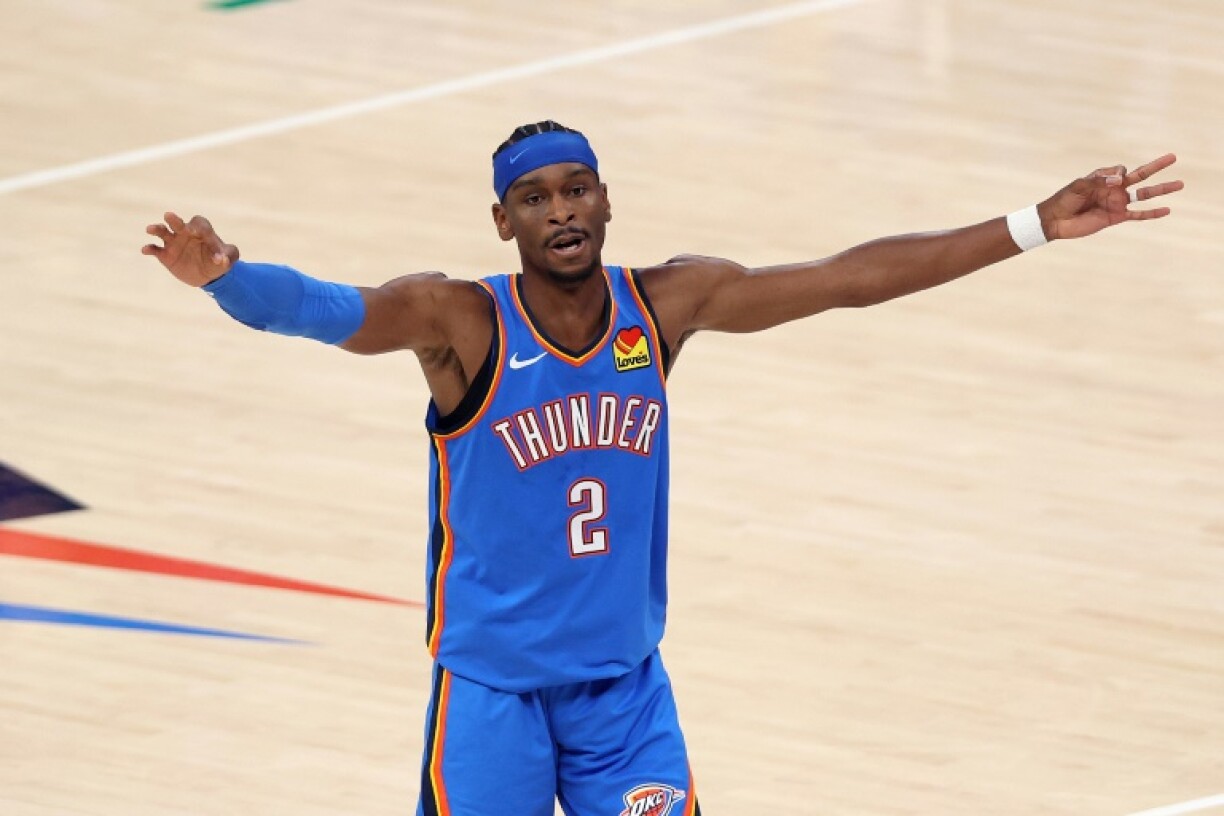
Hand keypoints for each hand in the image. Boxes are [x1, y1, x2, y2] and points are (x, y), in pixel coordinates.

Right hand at [141, 212, 238, 286]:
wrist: (208, 274)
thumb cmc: (220, 260)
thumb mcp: (230, 258)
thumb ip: (229, 256)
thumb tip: (221, 259)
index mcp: (202, 230)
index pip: (201, 226)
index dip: (201, 231)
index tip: (196, 235)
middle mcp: (185, 233)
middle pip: (178, 222)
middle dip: (174, 219)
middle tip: (169, 216)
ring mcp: (173, 243)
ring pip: (162, 231)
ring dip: (156, 229)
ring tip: (150, 229)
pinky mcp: (165, 255)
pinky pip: (155, 249)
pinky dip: (150, 248)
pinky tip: (145, 250)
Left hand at [1038, 154, 1182, 240]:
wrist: (1055, 221)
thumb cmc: (1064, 200)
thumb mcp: (1078, 186)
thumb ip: (1099, 180)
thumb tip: (1120, 180)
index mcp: (1105, 178)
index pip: (1122, 170)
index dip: (1119, 174)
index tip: (1111, 181)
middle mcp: (1114, 188)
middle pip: (1141, 175)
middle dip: (1157, 166)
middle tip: (1173, 157)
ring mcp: (1117, 203)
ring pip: (1144, 194)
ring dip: (1161, 189)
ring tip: (1180, 184)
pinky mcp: (1116, 217)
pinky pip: (1138, 215)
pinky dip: (1152, 213)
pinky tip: (1167, 210)